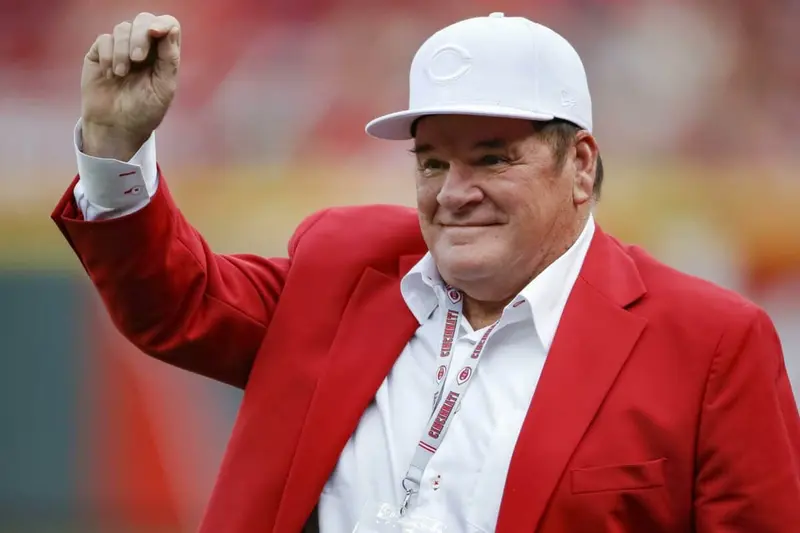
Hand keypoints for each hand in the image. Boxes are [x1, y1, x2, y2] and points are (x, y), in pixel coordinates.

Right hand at [81, 12, 180, 159]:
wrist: (116, 128)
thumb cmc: (144, 111)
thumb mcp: (163, 88)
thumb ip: (169, 59)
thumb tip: (170, 28)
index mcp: (163, 55)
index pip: (168, 25)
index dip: (163, 23)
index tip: (155, 33)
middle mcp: (143, 47)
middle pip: (143, 20)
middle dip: (140, 36)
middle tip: (138, 59)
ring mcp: (121, 48)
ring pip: (122, 28)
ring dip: (122, 51)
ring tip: (122, 75)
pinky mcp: (100, 53)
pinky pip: (104, 39)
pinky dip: (108, 56)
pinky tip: (110, 75)